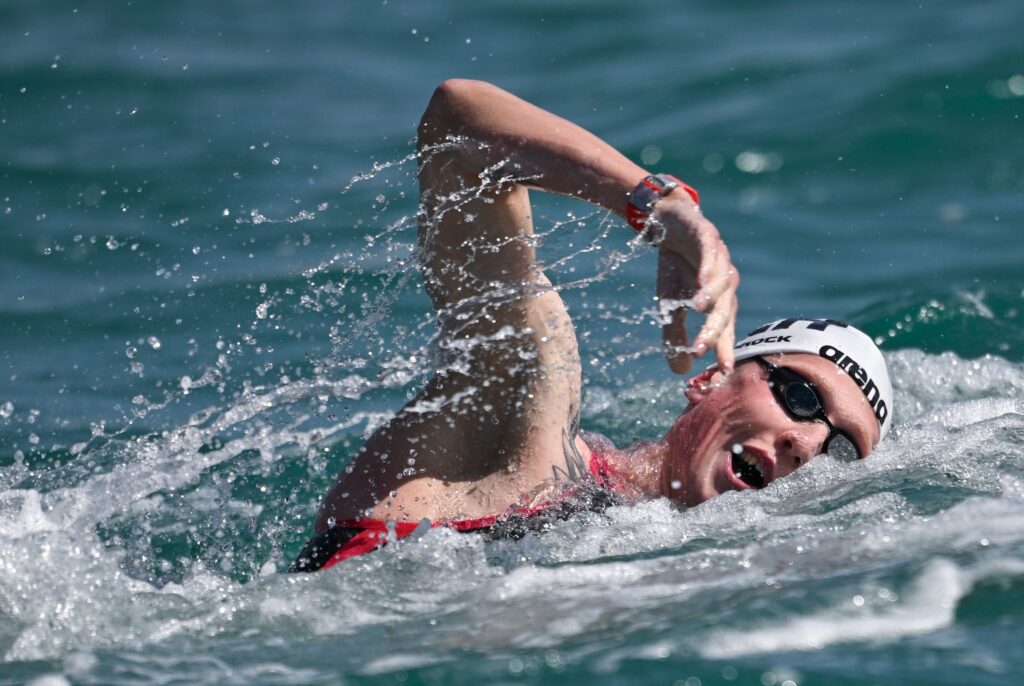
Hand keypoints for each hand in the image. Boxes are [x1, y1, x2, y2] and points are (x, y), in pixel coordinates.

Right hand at [650, 194, 738, 373]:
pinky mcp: (709, 236)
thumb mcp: (670, 304)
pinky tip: (701, 280)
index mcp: (719, 301)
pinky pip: (712, 253)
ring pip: (722, 281)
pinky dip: (708, 266)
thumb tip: (680, 370)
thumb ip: (675, 335)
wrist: (670, 223)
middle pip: (725, 310)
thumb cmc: (675, 267)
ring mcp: (720, 258)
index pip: (724, 330)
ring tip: (698, 309)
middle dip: (715, 330)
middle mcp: (726, 282)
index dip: (723, 350)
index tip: (722, 373)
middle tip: (703, 348)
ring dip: (712, 296)